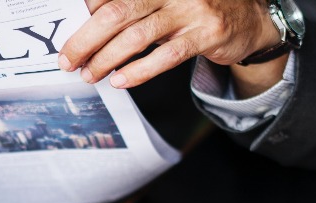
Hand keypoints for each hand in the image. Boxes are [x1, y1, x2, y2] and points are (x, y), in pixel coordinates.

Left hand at [59, 0, 280, 88]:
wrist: (251, 18)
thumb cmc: (196, 9)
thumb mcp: (164, 0)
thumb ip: (133, 7)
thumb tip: (86, 22)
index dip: (85, 13)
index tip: (65, 36)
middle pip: (117, 12)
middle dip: (86, 38)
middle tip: (68, 59)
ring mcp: (190, 10)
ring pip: (138, 36)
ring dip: (108, 58)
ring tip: (90, 74)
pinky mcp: (206, 34)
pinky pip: (166, 56)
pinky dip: (140, 70)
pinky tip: (121, 81)